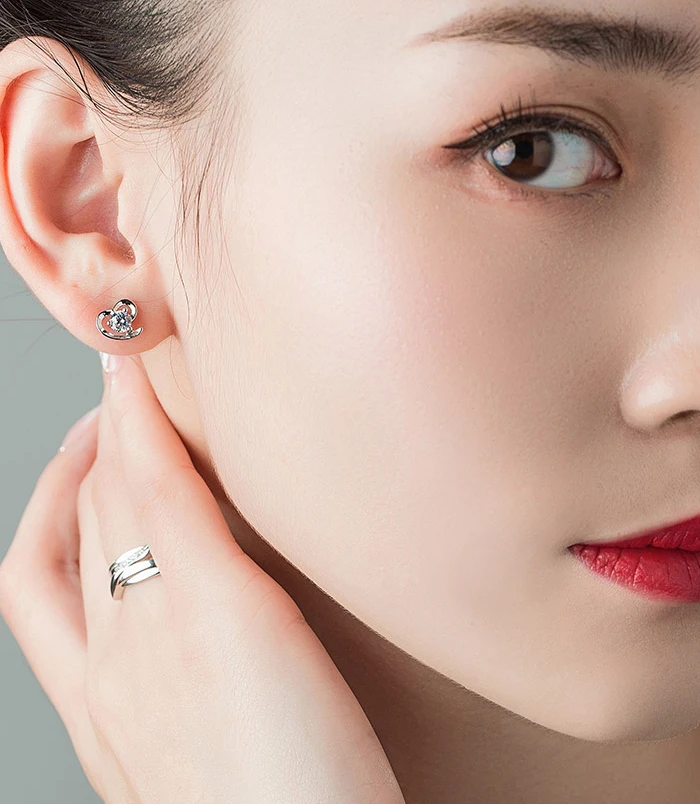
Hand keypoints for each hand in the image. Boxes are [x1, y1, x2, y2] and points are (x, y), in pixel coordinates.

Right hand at [0, 354, 405, 803]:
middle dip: (84, 453)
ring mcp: (148, 632)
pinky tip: (142, 386)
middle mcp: (104, 666)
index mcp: (99, 708)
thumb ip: (184, 692)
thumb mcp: (198, 761)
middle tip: (111, 403)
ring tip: (124, 376)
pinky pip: (158, 495)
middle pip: (75, 525)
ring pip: (103, 501)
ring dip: (107, 428)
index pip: (48, 578)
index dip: (57, 503)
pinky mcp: (214, 607)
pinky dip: (141, 429)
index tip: (81, 458)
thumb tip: (202, 632)